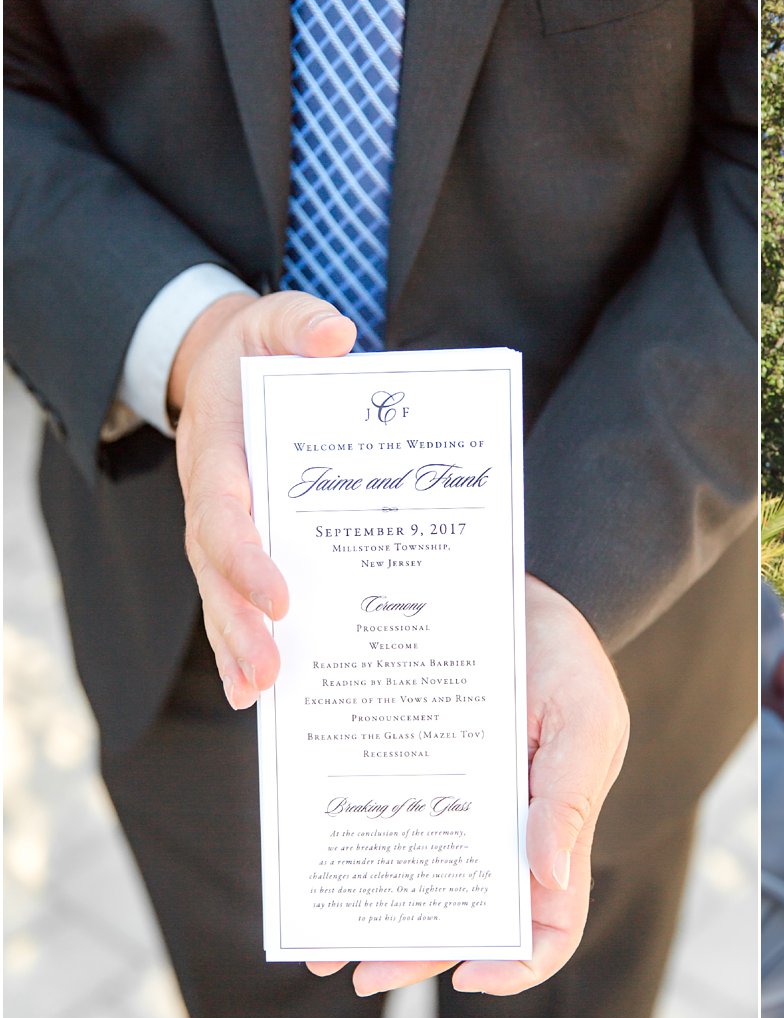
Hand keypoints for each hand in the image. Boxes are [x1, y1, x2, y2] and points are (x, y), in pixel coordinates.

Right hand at [172, 291, 357, 708]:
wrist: (232, 360)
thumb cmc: (265, 346)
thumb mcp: (278, 321)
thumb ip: (301, 324)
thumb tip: (336, 335)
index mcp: (220, 453)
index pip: (225, 515)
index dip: (246, 559)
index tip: (281, 597)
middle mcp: (214, 499)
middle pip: (216, 572)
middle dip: (238, 625)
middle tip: (267, 675)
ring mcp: (224, 527)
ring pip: (220, 595)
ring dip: (236, 647)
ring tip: (258, 696)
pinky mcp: (244, 544)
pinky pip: (238, 597)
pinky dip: (244, 641)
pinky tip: (261, 690)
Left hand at [307, 576, 630, 996]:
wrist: (502, 587)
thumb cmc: (564, 657)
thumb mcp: (586, 715)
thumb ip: (571, 795)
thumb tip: (548, 877)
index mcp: (555, 831)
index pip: (550, 924)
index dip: (519, 965)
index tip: (471, 974)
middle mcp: (499, 832)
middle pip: (464, 918)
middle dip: (416, 953)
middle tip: (361, 972)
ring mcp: (451, 804)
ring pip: (412, 882)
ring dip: (371, 919)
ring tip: (320, 941)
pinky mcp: (407, 771)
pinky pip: (376, 821)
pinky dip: (348, 850)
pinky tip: (312, 866)